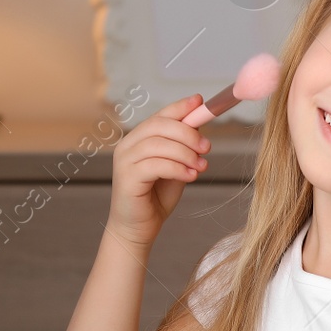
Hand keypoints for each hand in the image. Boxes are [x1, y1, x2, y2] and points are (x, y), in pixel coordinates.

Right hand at [107, 95, 210, 248]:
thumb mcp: (176, 166)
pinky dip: (177, 168)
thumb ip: (182, 147)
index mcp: (138, 138)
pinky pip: (155, 165)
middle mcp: (127, 146)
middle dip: (187, 133)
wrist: (138, 228)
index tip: (200, 103)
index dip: (180, 107)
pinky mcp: (126, 178)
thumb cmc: (156, 197)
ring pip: (158, 144)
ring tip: (201, 166)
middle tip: (207, 147)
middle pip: (159, 126)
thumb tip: (199, 126)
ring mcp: (124, 161)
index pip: (160, 115)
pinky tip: (190, 176)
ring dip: (185, 153)